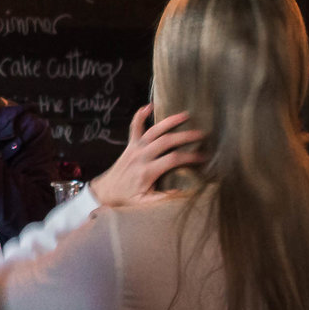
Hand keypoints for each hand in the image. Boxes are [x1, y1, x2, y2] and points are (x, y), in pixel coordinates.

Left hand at [90, 106, 205, 207]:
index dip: (190, 157)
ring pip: (153, 131)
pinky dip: (139, 116)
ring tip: (185, 115)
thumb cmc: (126, 199)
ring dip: (169, 122)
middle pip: (166, 141)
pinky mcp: (130, 145)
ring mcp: (134, 148)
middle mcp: (141, 156)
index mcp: (147, 171)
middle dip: (185, 136)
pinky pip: (134, 127)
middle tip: (201, 134)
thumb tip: (182, 192)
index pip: (173, 159)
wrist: (105, 192)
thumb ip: (163, 198)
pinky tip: (149, 106)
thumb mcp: (144, 203)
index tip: (204, 157)